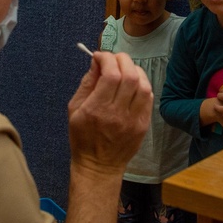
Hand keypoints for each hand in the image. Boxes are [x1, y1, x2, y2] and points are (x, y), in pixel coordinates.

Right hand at [68, 52, 151, 172]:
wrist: (99, 166)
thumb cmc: (82, 137)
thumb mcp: (74, 109)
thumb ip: (87, 83)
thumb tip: (96, 62)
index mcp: (97, 109)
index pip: (110, 73)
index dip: (107, 58)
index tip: (99, 56)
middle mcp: (117, 113)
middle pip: (130, 75)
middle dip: (122, 60)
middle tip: (113, 59)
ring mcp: (134, 119)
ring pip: (143, 84)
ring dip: (134, 70)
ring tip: (124, 70)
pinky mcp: (143, 124)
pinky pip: (148, 97)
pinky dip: (142, 84)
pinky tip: (133, 84)